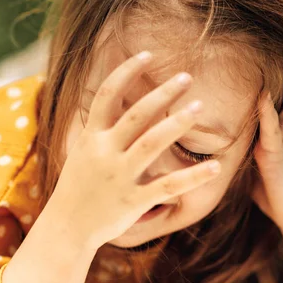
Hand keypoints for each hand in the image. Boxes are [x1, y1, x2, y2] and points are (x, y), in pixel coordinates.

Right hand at [47, 51, 220, 249]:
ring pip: (151, 143)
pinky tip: (215, 167)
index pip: (106, 96)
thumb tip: (117, 104)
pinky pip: (167, 186)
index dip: (125, 72)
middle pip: (136, 115)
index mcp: (91, 138)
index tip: (147, 55)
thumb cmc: (78, 187)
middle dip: (162, 93)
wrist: (67, 227)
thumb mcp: (82, 153)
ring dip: (177, 123)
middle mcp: (104, 153)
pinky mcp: (133, 201)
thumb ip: (100, 130)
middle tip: (186, 77)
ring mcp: (119, 177)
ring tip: (199, 106)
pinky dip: (192, 177)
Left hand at [251, 43, 282, 247]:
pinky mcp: (276, 160)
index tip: (275, 61)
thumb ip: (244, 159)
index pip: (276, 104)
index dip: (278, 83)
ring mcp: (279, 147)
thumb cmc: (276, 200)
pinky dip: (266, 114)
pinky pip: (272, 132)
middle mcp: (278, 138)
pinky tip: (263, 96)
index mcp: (272, 138)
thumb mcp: (255, 174)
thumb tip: (223, 154)